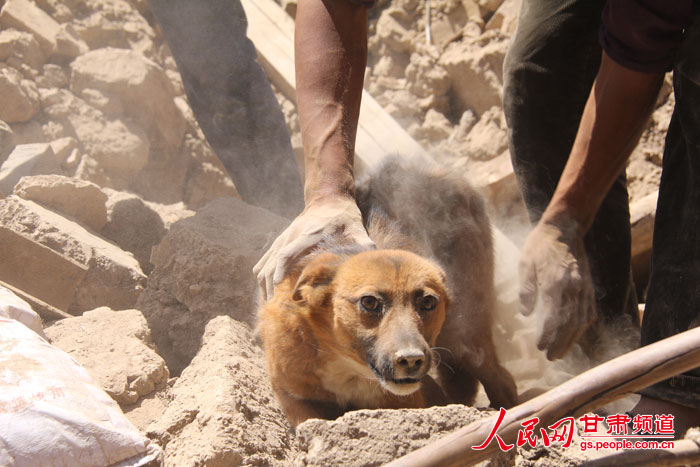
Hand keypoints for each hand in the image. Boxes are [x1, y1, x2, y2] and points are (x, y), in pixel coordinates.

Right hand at [253, 195, 373, 299]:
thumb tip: (373, 254)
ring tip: (268, 302)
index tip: (277, 285)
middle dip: (269, 284)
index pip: (287, 252)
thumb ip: (363, 240)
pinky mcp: (280, 241)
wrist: (328, 197)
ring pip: (263, 263)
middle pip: (271, 262)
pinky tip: (266, 290)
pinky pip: (264, 261)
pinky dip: (262, 276)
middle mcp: (291, 235)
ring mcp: (283, 238)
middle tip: (273, 304)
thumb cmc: (343, 215)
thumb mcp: (355, 225)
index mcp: (308, 234)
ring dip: (263, 283)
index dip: (280, 269)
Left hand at [519, 221, 594, 359]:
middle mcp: (573, 288)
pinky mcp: (588, 287)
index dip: (547, 335)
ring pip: (581, 320)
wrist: (565, 228)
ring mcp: (584, 288)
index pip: (553, 316)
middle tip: (550, 357)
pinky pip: (589, 312)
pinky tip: (574, 335)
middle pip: (569, 323)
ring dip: (572, 339)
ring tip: (560, 352)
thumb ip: (526, 290)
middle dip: (560, 343)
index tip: (539, 347)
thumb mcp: (525, 263)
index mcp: (555, 283)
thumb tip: (525, 314)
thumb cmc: (540, 245)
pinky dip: (582, 327)